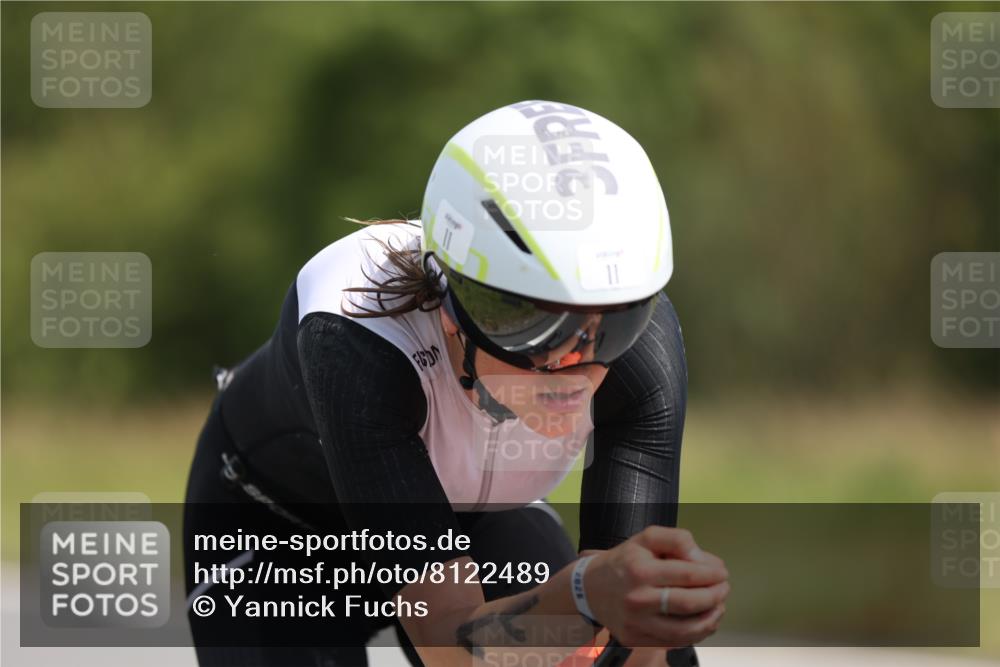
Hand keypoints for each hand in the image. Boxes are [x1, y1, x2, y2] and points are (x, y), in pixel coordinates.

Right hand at [581, 527, 728, 648]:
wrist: (590, 588)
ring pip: (686, 631)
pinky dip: (696, 633)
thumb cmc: (624, 561)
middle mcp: (637, 600)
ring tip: (718, 607)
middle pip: (690, 604)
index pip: (689, 574)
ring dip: (711, 619)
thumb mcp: (647, 538)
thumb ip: (678, 539)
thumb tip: (703, 560)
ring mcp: (636, 624)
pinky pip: (674, 642)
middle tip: (724, 589)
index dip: (713, 574)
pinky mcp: (636, 640)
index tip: (722, 572)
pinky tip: (702, 621)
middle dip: (716, 596)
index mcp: (640, 571)